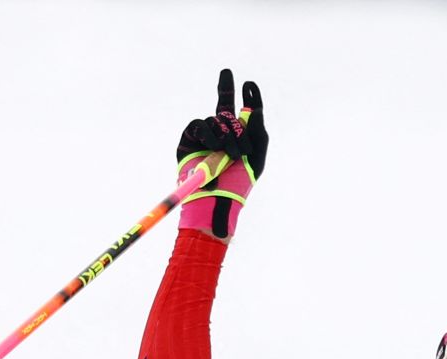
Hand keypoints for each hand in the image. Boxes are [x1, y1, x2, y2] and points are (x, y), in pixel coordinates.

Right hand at [177, 69, 268, 238]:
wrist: (215, 198)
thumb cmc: (238, 183)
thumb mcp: (256, 158)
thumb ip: (258, 133)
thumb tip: (254, 109)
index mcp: (240, 138)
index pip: (244, 114)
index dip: (248, 98)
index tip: (250, 84)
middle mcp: (222, 134)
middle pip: (224, 105)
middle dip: (226, 88)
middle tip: (227, 71)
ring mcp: (204, 136)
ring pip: (216, 118)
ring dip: (227, 133)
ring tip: (231, 153)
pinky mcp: (189, 139)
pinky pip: (200, 124)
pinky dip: (209, 133)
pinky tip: (215, 145)